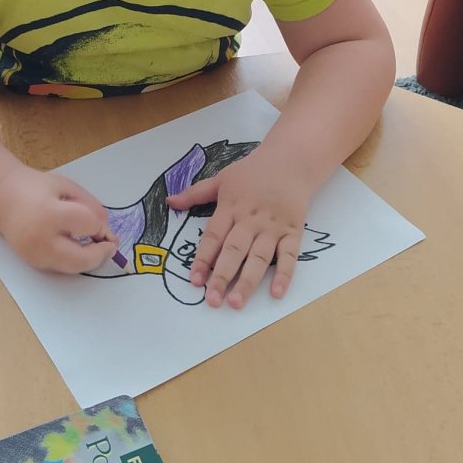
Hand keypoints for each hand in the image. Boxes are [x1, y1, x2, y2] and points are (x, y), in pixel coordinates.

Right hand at [0, 166, 117, 273]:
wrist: (2, 198)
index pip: (87, 225)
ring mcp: (35, 255)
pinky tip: (79, 247)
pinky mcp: (33, 263)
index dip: (101, 226)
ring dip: (90, 259)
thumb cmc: (37, 188)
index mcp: (49, 213)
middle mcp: (41, 239)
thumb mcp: (67, 187)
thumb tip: (106, 230)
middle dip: (101, 254)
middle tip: (111, 246)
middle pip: (81, 259)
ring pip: (73, 268)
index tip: (103, 224)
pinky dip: (75, 259)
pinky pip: (62, 267)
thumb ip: (90, 205)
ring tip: (97, 246)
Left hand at [166, 152, 308, 308]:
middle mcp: (250, 219)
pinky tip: (276, 293)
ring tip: (236, 302)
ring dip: (247, 281)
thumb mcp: (222, 178)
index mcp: (230, 207)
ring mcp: (273, 227)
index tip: (194, 280)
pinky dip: (284, 274)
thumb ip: (195, 194)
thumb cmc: (253, 171)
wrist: (291, 160)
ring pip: (259, 257)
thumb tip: (169, 202)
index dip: (202, 259)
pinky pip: (289, 255)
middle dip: (222, 276)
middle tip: (212, 300)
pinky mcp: (293, 231)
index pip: (213, 237)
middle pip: (234, 251)